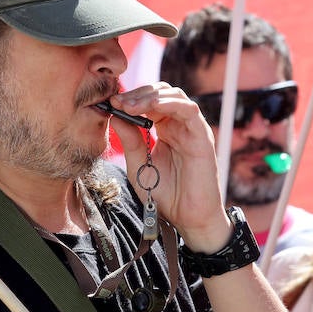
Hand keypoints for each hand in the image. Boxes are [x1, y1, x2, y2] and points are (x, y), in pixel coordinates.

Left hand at [110, 84, 231, 250]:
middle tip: (117, 101)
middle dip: (137, 94)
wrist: (187, 218)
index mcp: (165, 129)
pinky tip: (151, 106)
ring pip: (174, 96)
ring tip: (130, 105)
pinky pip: (189, 110)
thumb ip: (130, 141)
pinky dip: (170, 103)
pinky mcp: (202, 136)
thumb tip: (114, 115)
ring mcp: (192, 129)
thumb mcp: (139, 165)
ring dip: (150, 96)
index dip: (130, 99)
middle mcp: (179, 125)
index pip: (149, 102)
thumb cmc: (165, 195)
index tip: (110, 102)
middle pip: (160, 93)